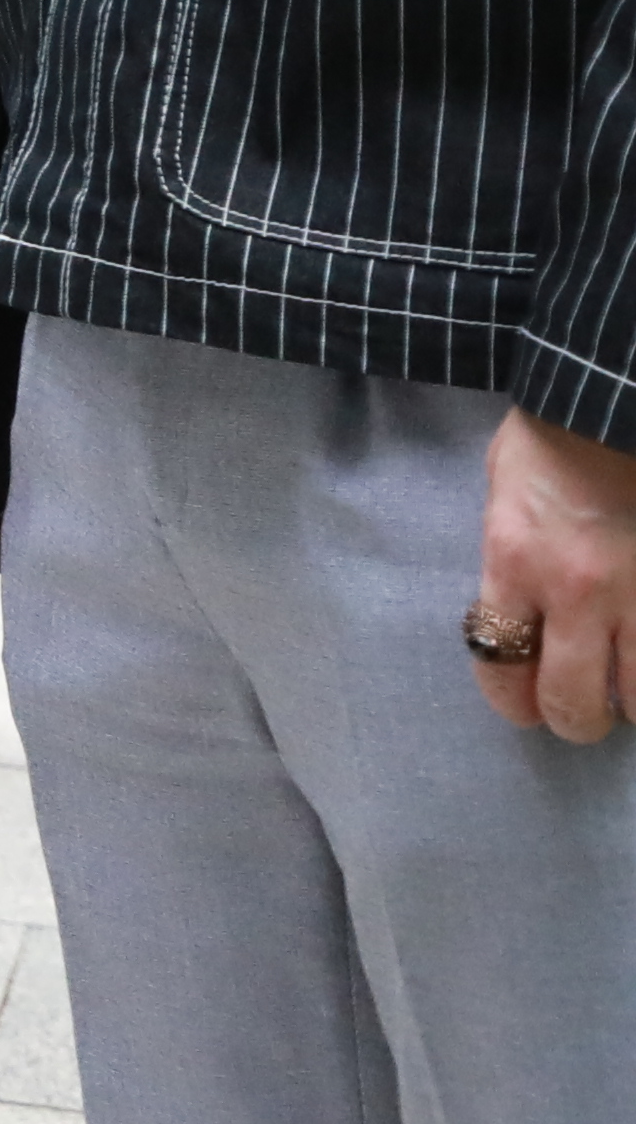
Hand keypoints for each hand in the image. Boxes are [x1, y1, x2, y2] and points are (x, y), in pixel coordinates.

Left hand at [473, 406, 635, 742]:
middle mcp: (577, 590)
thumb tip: (519, 616)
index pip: (500, 660)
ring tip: (625, 691)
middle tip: (579, 714)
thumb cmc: (552, 443)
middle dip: (573, 720)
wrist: (610, 403)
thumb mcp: (502, 499)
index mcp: (515, 561)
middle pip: (573, 700)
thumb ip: (509, 564)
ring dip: (631, 703)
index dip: (510, 700)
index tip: (522, 706)